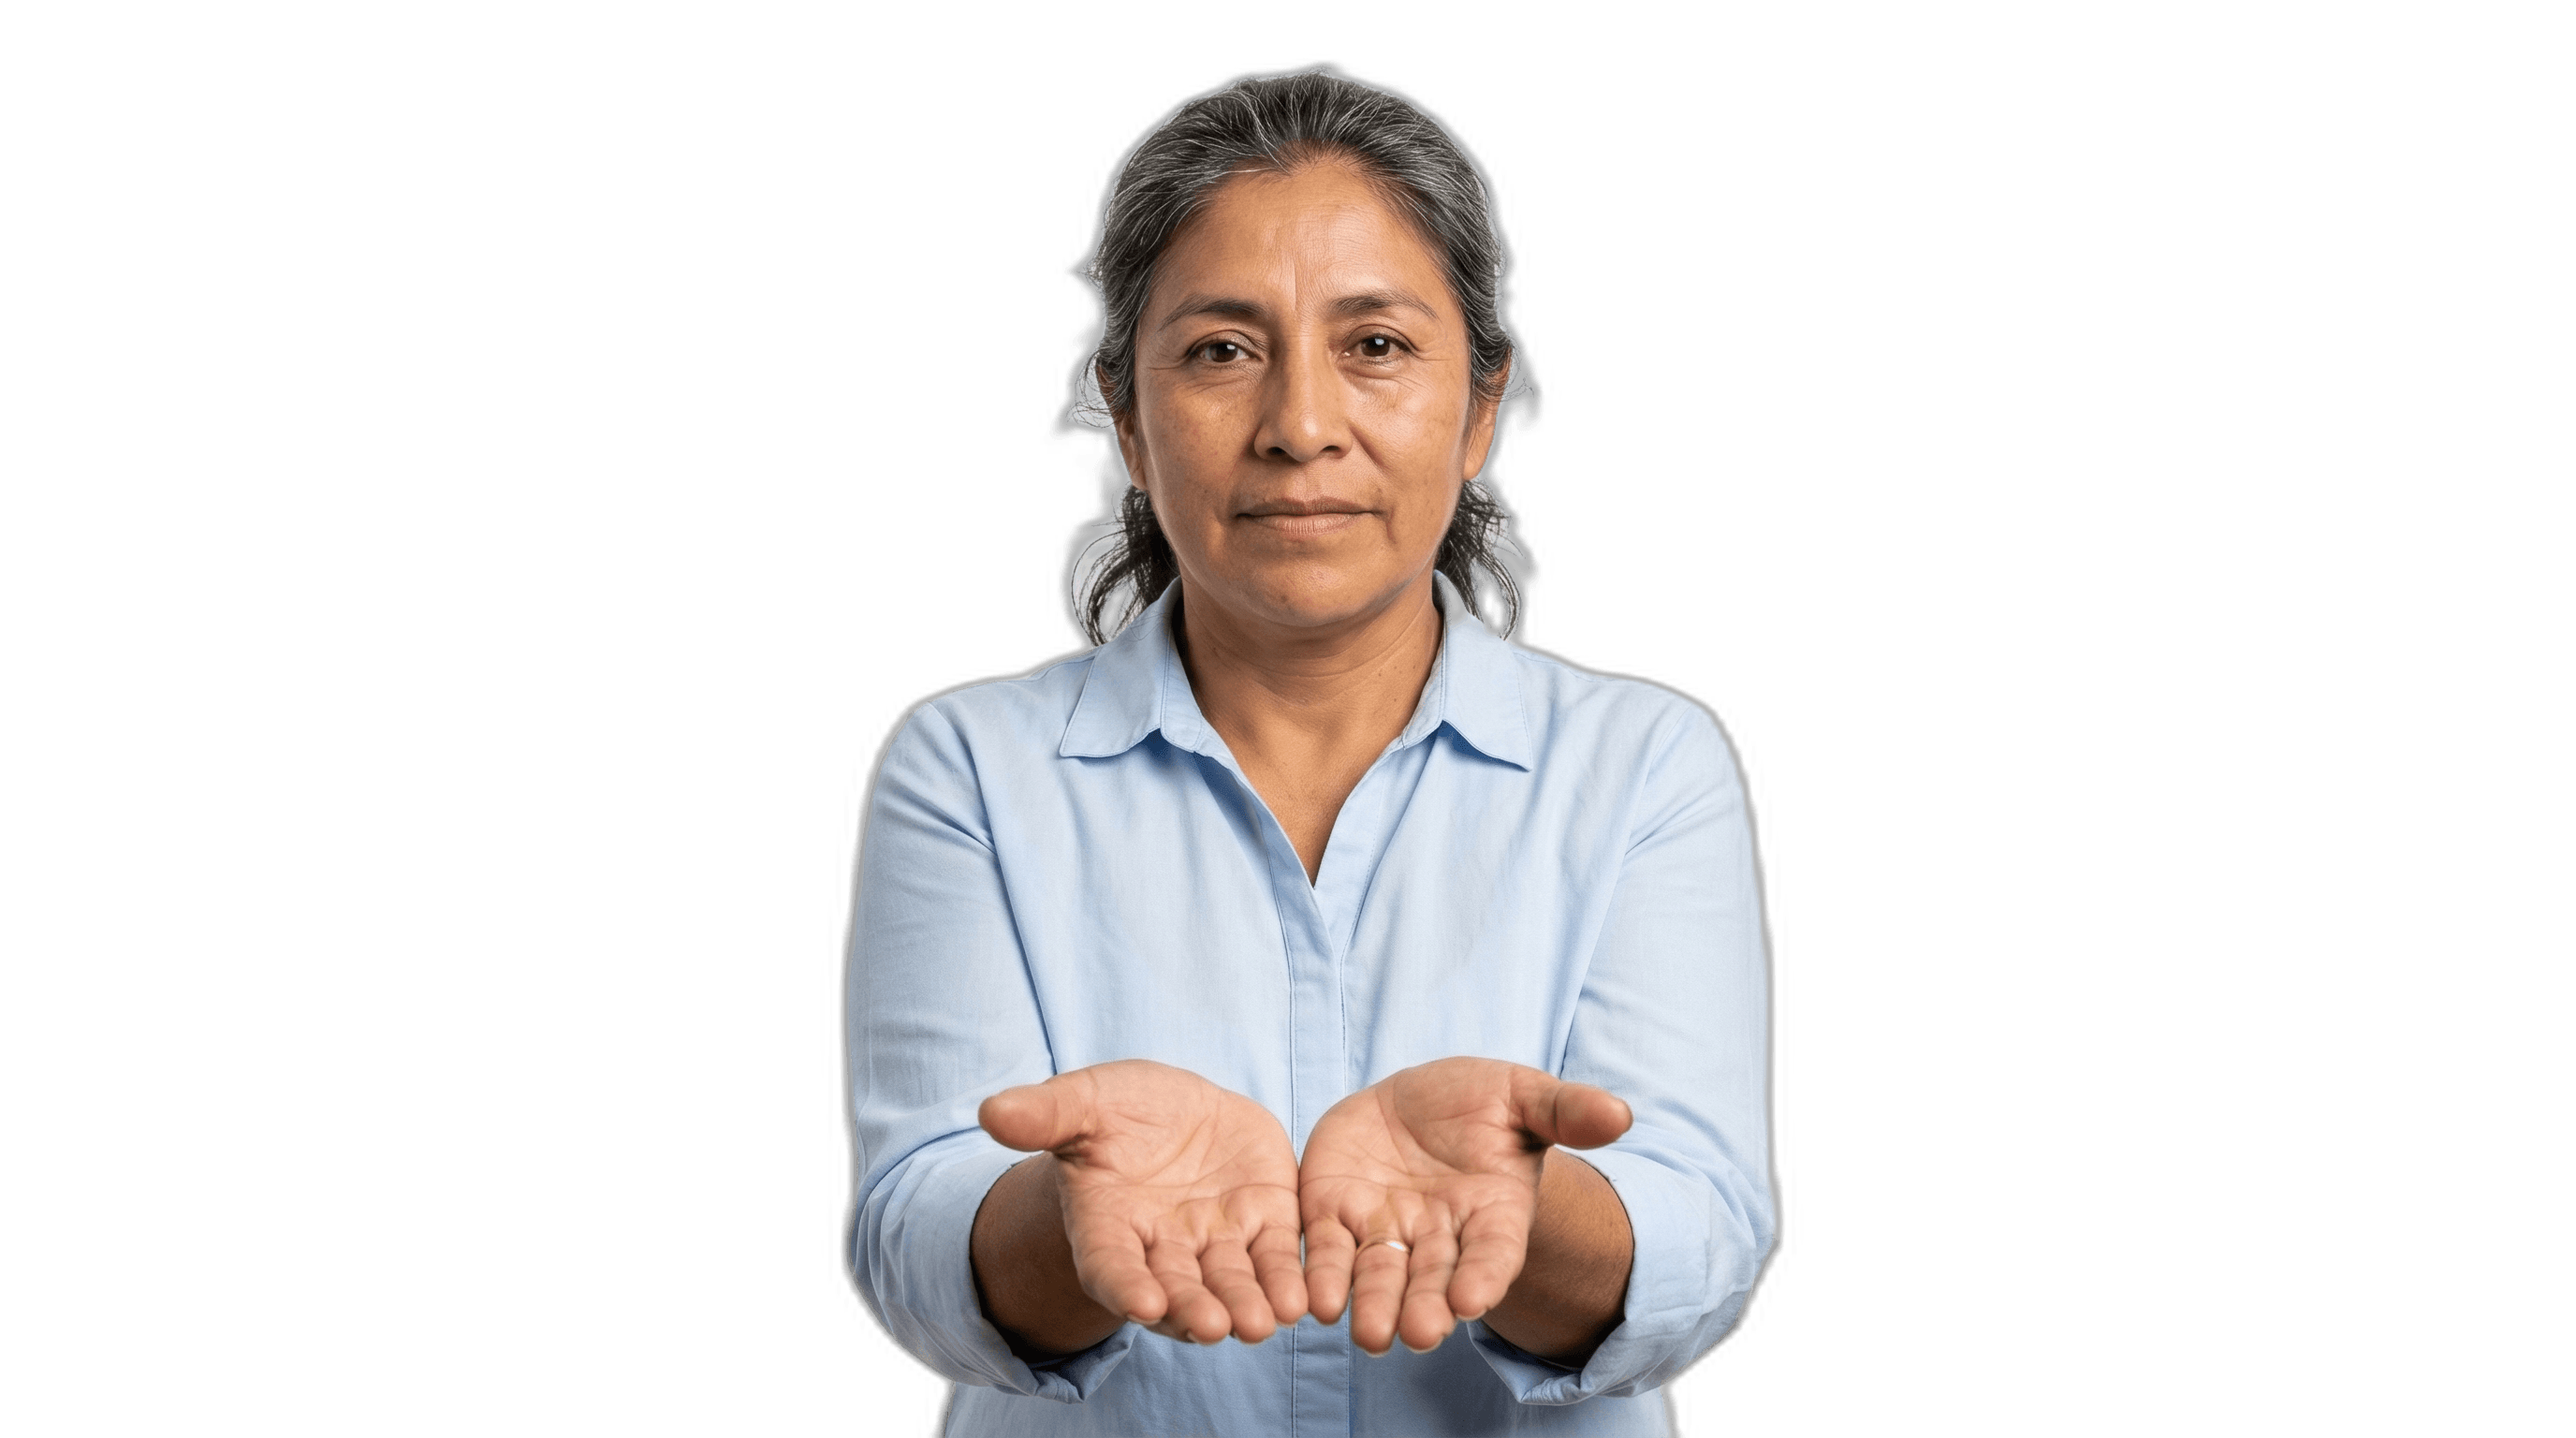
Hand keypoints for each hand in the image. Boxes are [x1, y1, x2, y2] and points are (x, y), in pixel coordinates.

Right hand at [979, 1060, 1307, 1345]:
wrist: (1175, 1114)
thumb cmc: (1116, 1115)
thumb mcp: (1083, 1103)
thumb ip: (1045, 1114)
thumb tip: (990, 1111)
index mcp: (1108, 1227)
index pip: (1111, 1266)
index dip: (1124, 1285)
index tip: (1140, 1302)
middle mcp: (1163, 1249)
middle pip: (1176, 1288)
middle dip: (1193, 1309)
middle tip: (1212, 1327)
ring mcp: (1217, 1242)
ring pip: (1232, 1283)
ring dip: (1247, 1304)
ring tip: (1262, 1323)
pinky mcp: (1267, 1224)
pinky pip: (1280, 1257)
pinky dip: (1290, 1280)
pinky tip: (1305, 1299)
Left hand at [1298, 1058, 1631, 1354]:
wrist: (1415, 1102)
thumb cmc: (1482, 1105)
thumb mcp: (1524, 1096)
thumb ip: (1565, 1110)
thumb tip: (1622, 1115)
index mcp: (1493, 1212)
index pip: (1494, 1252)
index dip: (1484, 1276)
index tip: (1472, 1300)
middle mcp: (1440, 1236)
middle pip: (1434, 1279)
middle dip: (1426, 1307)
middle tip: (1418, 1334)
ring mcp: (1386, 1230)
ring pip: (1379, 1276)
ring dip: (1373, 1306)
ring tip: (1368, 1333)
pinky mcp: (1334, 1216)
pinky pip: (1327, 1251)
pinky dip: (1322, 1277)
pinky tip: (1316, 1301)